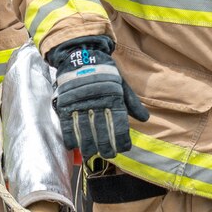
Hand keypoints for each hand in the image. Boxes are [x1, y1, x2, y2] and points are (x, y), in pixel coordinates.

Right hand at [47, 37, 148, 159]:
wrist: (81, 55)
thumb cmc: (105, 72)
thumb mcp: (121, 84)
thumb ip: (132, 103)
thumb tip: (145, 119)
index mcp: (113, 98)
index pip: (119, 124)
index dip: (122, 139)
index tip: (124, 149)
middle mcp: (98, 103)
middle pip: (102, 130)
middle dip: (106, 146)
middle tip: (109, 155)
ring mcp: (80, 104)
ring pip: (85, 130)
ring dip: (88, 145)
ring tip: (91, 155)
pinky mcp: (65, 103)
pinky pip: (67, 124)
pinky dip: (69, 136)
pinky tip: (73, 146)